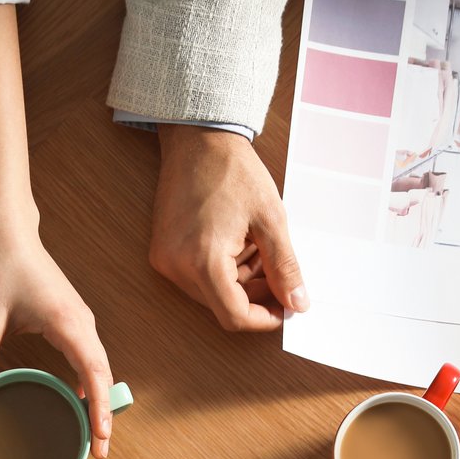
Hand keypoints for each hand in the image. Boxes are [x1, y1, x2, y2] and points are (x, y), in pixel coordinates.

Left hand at [0, 223, 115, 457]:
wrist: (10, 234)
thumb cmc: (3, 267)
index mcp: (68, 323)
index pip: (94, 373)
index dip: (100, 409)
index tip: (102, 439)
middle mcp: (82, 323)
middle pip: (103, 376)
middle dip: (104, 415)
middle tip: (99, 453)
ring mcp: (81, 321)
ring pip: (100, 367)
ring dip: (100, 400)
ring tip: (95, 434)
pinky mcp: (74, 320)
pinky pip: (90, 357)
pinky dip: (92, 383)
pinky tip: (82, 401)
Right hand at [149, 126, 308, 331]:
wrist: (198, 139)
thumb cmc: (233, 171)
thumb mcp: (271, 220)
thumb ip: (285, 268)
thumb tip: (297, 303)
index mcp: (202, 260)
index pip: (235, 316)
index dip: (264, 318)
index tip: (285, 309)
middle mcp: (176, 266)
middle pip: (222, 306)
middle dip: (255, 295)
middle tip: (276, 269)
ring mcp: (165, 259)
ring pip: (211, 293)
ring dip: (240, 281)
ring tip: (256, 246)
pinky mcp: (162, 251)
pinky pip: (197, 277)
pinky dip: (223, 269)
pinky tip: (238, 242)